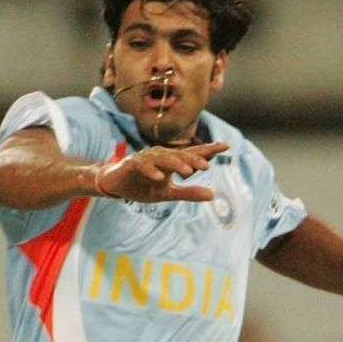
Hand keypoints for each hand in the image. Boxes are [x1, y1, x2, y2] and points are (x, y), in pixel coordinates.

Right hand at [94, 142, 226, 203]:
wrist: (115, 185)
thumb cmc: (143, 186)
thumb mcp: (167, 193)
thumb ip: (189, 193)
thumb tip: (213, 195)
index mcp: (172, 162)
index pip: (193, 154)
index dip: (209, 150)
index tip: (227, 146)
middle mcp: (161, 156)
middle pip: (181, 155)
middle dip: (194, 159)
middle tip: (207, 167)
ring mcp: (146, 158)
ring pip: (164, 159)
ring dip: (176, 164)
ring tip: (188, 172)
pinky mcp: (132, 163)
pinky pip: (143, 165)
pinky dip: (151, 170)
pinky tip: (159, 177)